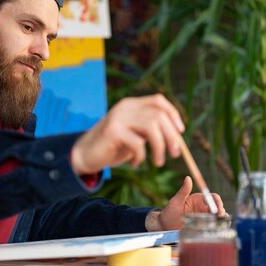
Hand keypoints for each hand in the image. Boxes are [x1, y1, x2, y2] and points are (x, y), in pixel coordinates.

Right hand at [70, 94, 184, 174]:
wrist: (84, 155)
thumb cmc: (114, 147)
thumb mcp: (135, 135)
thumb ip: (151, 131)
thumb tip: (178, 139)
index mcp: (132, 105)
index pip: (158, 101)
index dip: (173, 114)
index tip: (180, 131)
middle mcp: (125, 107)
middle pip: (158, 115)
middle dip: (171, 136)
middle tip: (175, 154)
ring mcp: (119, 117)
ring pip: (151, 126)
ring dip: (160, 147)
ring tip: (158, 162)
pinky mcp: (113, 131)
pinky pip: (137, 143)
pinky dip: (141, 157)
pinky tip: (136, 164)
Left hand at [145, 176, 226, 230]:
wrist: (165, 226)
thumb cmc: (170, 212)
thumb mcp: (176, 201)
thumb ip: (183, 191)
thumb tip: (188, 178)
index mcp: (199, 199)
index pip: (212, 198)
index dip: (217, 202)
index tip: (218, 208)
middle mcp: (203, 208)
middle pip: (217, 208)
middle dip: (221, 212)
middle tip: (220, 217)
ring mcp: (204, 218)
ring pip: (217, 218)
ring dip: (221, 220)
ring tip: (220, 224)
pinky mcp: (203, 227)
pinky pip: (213, 226)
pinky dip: (217, 227)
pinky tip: (217, 230)